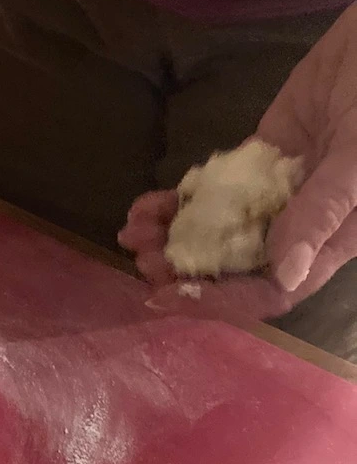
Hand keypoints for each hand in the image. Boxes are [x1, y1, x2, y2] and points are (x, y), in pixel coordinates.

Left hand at [120, 4, 356, 321]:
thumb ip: (321, 213)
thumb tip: (285, 274)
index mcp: (330, 241)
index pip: (271, 290)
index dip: (221, 300)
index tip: (170, 294)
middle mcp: (299, 228)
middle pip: (234, 268)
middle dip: (184, 269)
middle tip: (142, 261)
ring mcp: (274, 194)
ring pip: (216, 232)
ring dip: (172, 238)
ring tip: (133, 232)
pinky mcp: (257, 162)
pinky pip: (212, 193)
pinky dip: (179, 203)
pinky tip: (148, 205)